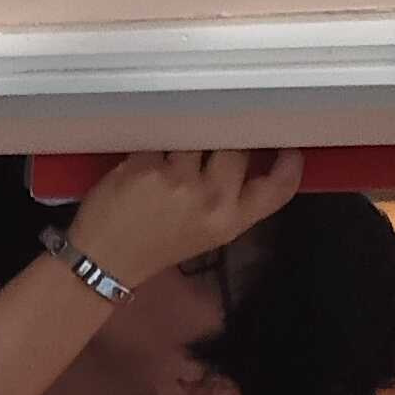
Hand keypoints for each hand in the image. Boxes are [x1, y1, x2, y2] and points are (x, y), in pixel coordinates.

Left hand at [65, 149, 301, 289]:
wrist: (106, 259)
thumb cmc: (156, 244)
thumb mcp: (207, 231)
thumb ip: (230, 199)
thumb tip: (246, 155)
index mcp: (230, 222)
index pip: (277, 188)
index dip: (288, 165)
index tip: (286, 146)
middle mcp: (211, 200)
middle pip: (237, 147)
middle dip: (224, 141)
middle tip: (208, 144)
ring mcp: (180, 180)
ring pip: (199, 135)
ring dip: (186, 140)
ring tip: (171, 155)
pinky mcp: (148, 164)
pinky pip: (163, 136)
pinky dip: (156, 144)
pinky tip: (147, 159)